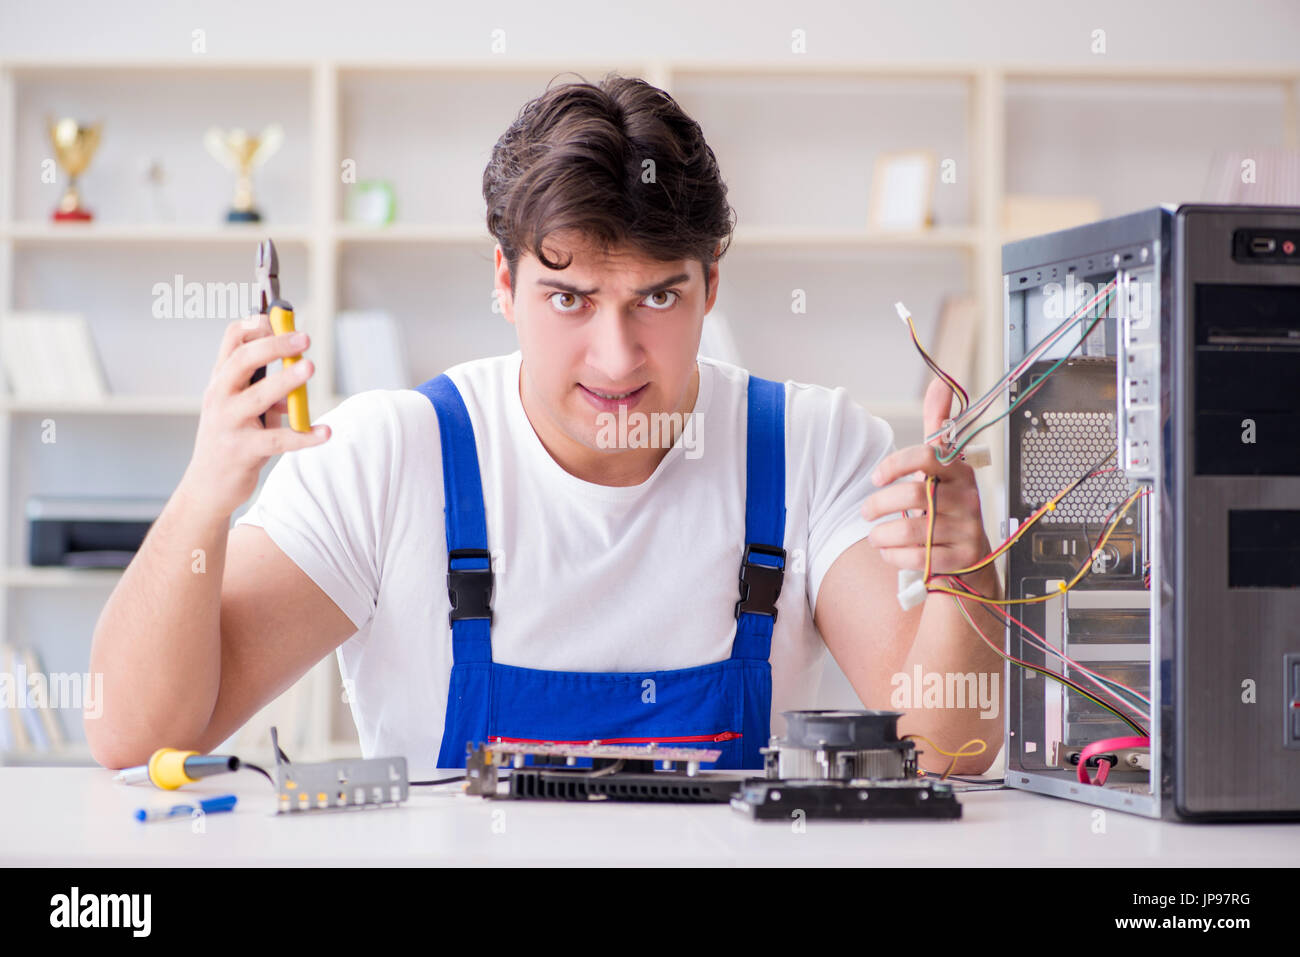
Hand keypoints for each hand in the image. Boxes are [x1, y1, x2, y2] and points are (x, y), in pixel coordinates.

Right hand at [181, 313, 328, 518]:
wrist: (207, 486)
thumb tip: (299, 366)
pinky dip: (305, 436)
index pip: (231, 341)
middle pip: (243, 361)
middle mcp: (220, 397)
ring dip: (285, 381)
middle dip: (274, 345)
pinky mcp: (243, 451)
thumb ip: (264, 386)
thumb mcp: (240, 406)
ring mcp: (229, 424)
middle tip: (304, 338)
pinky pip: (279, 440)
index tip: (279, 317)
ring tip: (309, 367)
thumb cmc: (229, 439)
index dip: (255, 325)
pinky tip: (326, 432)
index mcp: (220, 381)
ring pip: (258, 397)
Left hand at [860, 377, 990, 577]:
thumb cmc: (947, 504)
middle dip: (879, 505)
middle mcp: (967, 498)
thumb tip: (941, 383)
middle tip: (865, 512)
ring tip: (875, 536)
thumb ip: (938, 428)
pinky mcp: (963, 557)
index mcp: (959, 471)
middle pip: (913, 495)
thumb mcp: (942, 466)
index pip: (927, 455)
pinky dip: (895, 556)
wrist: (971, 557)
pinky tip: (890, 552)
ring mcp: (968, 529)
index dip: (895, 464)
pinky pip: (919, 558)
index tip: (875, 477)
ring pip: (912, 530)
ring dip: (882, 535)